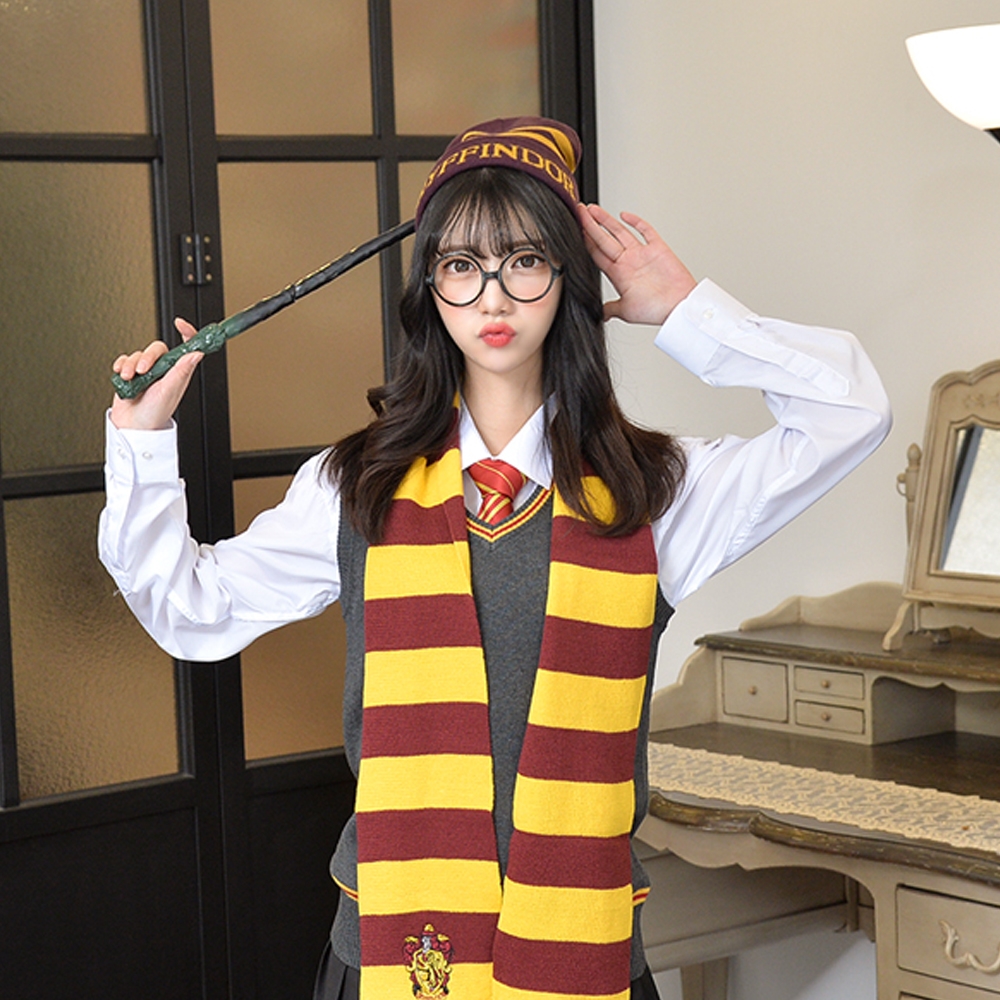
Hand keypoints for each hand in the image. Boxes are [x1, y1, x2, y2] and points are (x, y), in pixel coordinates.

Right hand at [110, 318, 202, 430]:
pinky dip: (121, 365)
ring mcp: (147, 372)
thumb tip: (197, 353)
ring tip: (130, 379)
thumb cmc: (155, 413)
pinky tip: (121, 375)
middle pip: (157, 349)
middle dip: (146, 358)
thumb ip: (182, 370)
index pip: (186, 347)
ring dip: (131, 364)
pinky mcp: (131, 374)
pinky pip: (124, 360)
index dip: (187, 333)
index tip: (180, 324)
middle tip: (142, 371)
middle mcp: (164, 370)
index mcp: (178, 372)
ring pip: (138, 354)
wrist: (133, 426)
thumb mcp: (170, 390)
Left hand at [577, 203, 696, 325]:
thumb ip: (611, 307)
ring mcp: (642, 254)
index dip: (586, 241)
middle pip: (604, 239)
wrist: (680, 307)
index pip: (597, 253)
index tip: (575, 229)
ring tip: (592, 209)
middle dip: (590, 225)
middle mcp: (628, 261)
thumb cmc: (656, 310)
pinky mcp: (658, 249)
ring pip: (620, 232)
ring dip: (606, 220)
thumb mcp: (626, 311)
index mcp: (619, 274)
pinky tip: (623, 214)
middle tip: (579, 211)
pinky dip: (636, 222)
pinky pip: (646, 231)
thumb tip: (599, 314)